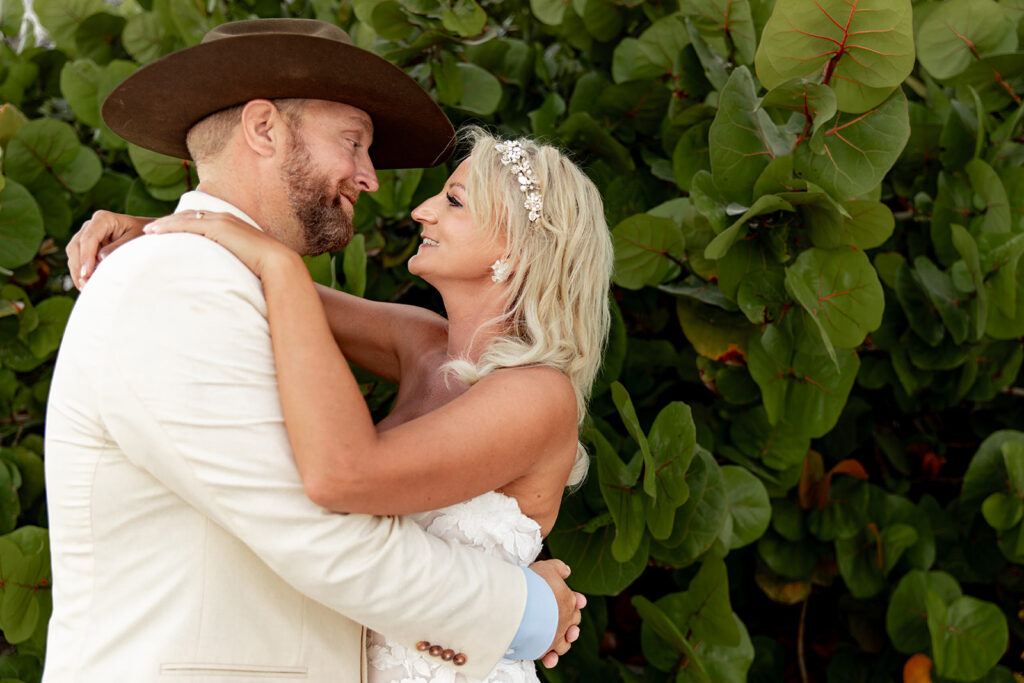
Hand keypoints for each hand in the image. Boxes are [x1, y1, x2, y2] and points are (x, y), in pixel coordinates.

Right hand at [68, 210, 150, 288]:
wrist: (145, 234)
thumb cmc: (141, 235)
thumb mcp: (134, 239)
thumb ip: (118, 248)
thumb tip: (100, 259)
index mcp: (103, 219)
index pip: (88, 238)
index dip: (85, 256)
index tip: (87, 273)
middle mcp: (91, 225)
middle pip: (76, 246)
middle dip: (78, 266)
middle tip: (85, 284)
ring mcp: (86, 235)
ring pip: (73, 253)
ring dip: (77, 271)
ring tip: (84, 287)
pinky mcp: (85, 246)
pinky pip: (77, 259)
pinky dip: (79, 272)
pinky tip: (84, 284)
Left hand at [143, 210, 294, 278]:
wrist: (278, 263)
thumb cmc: (267, 267)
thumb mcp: (247, 260)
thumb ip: (236, 260)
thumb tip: (231, 274)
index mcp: (232, 223)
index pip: (201, 219)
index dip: (183, 223)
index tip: (168, 230)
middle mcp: (224, 218)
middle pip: (189, 215)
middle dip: (170, 221)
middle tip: (152, 230)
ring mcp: (220, 221)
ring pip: (184, 218)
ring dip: (164, 223)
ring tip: (148, 231)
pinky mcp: (216, 228)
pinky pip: (185, 225)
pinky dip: (168, 226)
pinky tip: (154, 232)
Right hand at [528, 559, 585, 668]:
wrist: (523, 602)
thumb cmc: (534, 583)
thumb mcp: (547, 567)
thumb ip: (559, 568)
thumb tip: (568, 571)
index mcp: (569, 601)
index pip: (576, 603)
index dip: (575, 601)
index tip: (574, 599)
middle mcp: (566, 619)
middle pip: (572, 623)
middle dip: (569, 622)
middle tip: (560, 618)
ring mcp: (557, 635)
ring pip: (565, 643)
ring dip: (562, 642)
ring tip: (554, 639)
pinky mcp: (545, 648)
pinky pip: (551, 656)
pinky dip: (550, 658)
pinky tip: (548, 657)